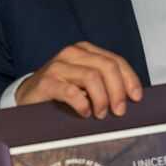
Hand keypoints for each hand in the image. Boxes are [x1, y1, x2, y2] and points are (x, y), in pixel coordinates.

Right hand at [16, 42, 141, 117]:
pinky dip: (82, 104)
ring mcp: (58, 66)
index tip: (137, 97)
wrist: (28, 96)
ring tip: (100, 114)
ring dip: (101, 99)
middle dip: (118, 91)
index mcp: (86, 51)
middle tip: (119, 111)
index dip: (130, 79)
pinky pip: (71, 91)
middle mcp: (72, 54)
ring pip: (92, 77)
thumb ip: (105, 83)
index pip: (115, 61)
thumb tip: (132, 97)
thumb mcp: (86, 83)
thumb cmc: (61, 91)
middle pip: (107, 67)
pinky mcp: (46, 81)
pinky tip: (84, 112)